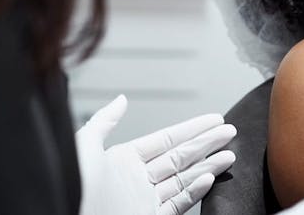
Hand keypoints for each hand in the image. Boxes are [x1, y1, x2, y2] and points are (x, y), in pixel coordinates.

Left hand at [75, 95, 236, 214]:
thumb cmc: (74, 192)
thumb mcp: (84, 149)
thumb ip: (103, 122)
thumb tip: (121, 99)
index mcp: (123, 161)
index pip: (167, 140)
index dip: (192, 128)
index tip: (214, 119)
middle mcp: (138, 180)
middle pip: (181, 157)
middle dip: (207, 143)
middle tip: (229, 131)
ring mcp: (146, 201)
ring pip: (185, 179)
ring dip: (208, 166)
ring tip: (229, 154)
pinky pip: (179, 203)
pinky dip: (196, 191)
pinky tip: (209, 178)